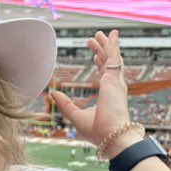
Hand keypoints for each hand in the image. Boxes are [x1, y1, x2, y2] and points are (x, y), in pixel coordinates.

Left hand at [50, 30, 131, 145]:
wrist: (111, 136)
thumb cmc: (98, 131)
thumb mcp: (76, 115)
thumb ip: (65, 104)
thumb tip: (54, 93)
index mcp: (108, 95)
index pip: (104, 74)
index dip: (100, 63)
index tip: (95, 56)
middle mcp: (114, 87)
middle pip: (108, 63)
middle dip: (102, 50)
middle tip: (96, 39)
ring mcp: (116, 82)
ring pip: (112, 58)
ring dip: (106, 44)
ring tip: (101, 34)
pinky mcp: (115, 79)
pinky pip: (114, 57)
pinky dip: (113, 45)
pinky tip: (111, 35)